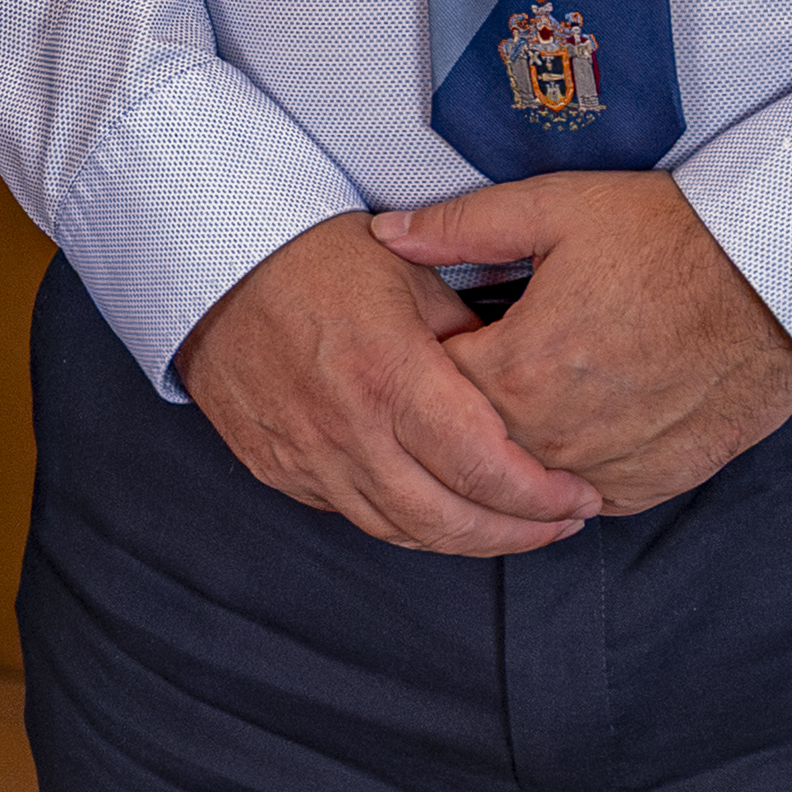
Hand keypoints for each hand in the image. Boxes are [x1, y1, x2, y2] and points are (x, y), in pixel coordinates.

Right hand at [170, 211, 601, 554]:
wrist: (212, 254)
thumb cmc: (315, 252)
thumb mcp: (412, 273)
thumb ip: (470, 342)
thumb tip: (520, 393)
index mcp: (389, 375)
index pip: (485, 470)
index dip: (543, 497)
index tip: (580, 495)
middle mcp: (345, 429)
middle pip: (449, 521)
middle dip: (519, 534)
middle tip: (561, 522)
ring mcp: (304, 456)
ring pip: (401, 531)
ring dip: (465, 538)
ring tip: (510, 524)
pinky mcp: (275, 466)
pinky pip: (353, 513)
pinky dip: (405, 522)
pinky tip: (438, 506)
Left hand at [370, 172, 791, 512]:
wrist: (775, 277)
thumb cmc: (670, 237)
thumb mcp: (553, 209)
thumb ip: (459, 227)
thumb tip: (387, 235)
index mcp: (519, 370)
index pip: (431, 390)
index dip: (425, 361)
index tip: (438, 333)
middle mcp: (556, 435)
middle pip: (471, 442)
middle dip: (462, 408)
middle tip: (484, 359)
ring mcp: (605, 467)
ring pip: (525, 475)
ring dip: (515, 443)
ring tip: (534, 388)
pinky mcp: (650, 484)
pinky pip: (583, 492)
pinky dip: (568, 466)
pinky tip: (575, 422)